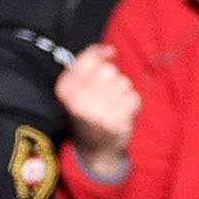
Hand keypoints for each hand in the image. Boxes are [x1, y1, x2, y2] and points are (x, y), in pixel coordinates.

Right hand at [56, 43, 140, 168]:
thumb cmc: (86, 110)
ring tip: (112, 106)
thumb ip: (89, 62)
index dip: (101, 58)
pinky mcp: (115, 122)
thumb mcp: (75, 85)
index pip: (90, 58)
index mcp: (65, 89)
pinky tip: (120, 114)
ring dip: (121, 93)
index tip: (102, 69)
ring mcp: (96, 113)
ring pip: (123, 83)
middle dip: (111, 80)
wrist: (94, 148)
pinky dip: (131, 105)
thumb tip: (110, 49)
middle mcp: (78, 100)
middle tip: (104, 95)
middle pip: (109, 70)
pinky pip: (133, 98)